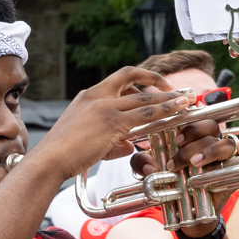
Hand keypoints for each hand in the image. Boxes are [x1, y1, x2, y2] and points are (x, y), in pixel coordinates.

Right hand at [34, 67, 196, 181]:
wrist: (49, 160)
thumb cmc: (63, 154)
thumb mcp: (88, 141)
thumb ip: (112, 141)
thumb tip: (130, 146)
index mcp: (88, 96)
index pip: (120, 78)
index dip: (142, 78)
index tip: (157, 86)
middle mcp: (97, 95)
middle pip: (134, 81)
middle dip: (160, 84)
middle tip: (179, 91)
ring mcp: (105, 107)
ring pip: (145, 98)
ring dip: (169, 98)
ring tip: (188, 99)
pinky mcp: (112, 122)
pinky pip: (146, 114)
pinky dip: (166, 111)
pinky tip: (179, 110)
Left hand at [130, 117, 238, 177]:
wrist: (186, 212)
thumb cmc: (171, 185)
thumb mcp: (150, 174)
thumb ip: (142, 165)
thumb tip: (148, 165)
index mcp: (191, 138)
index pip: (194, 118)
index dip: (187, 122)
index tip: (175, 138)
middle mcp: (210, 142)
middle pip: (210, 126)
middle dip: (194, 134)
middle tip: (178, 147)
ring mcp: (225, 156)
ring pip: (225, 142)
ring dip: (210, 149)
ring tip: (195, 162)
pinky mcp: (236, 169)